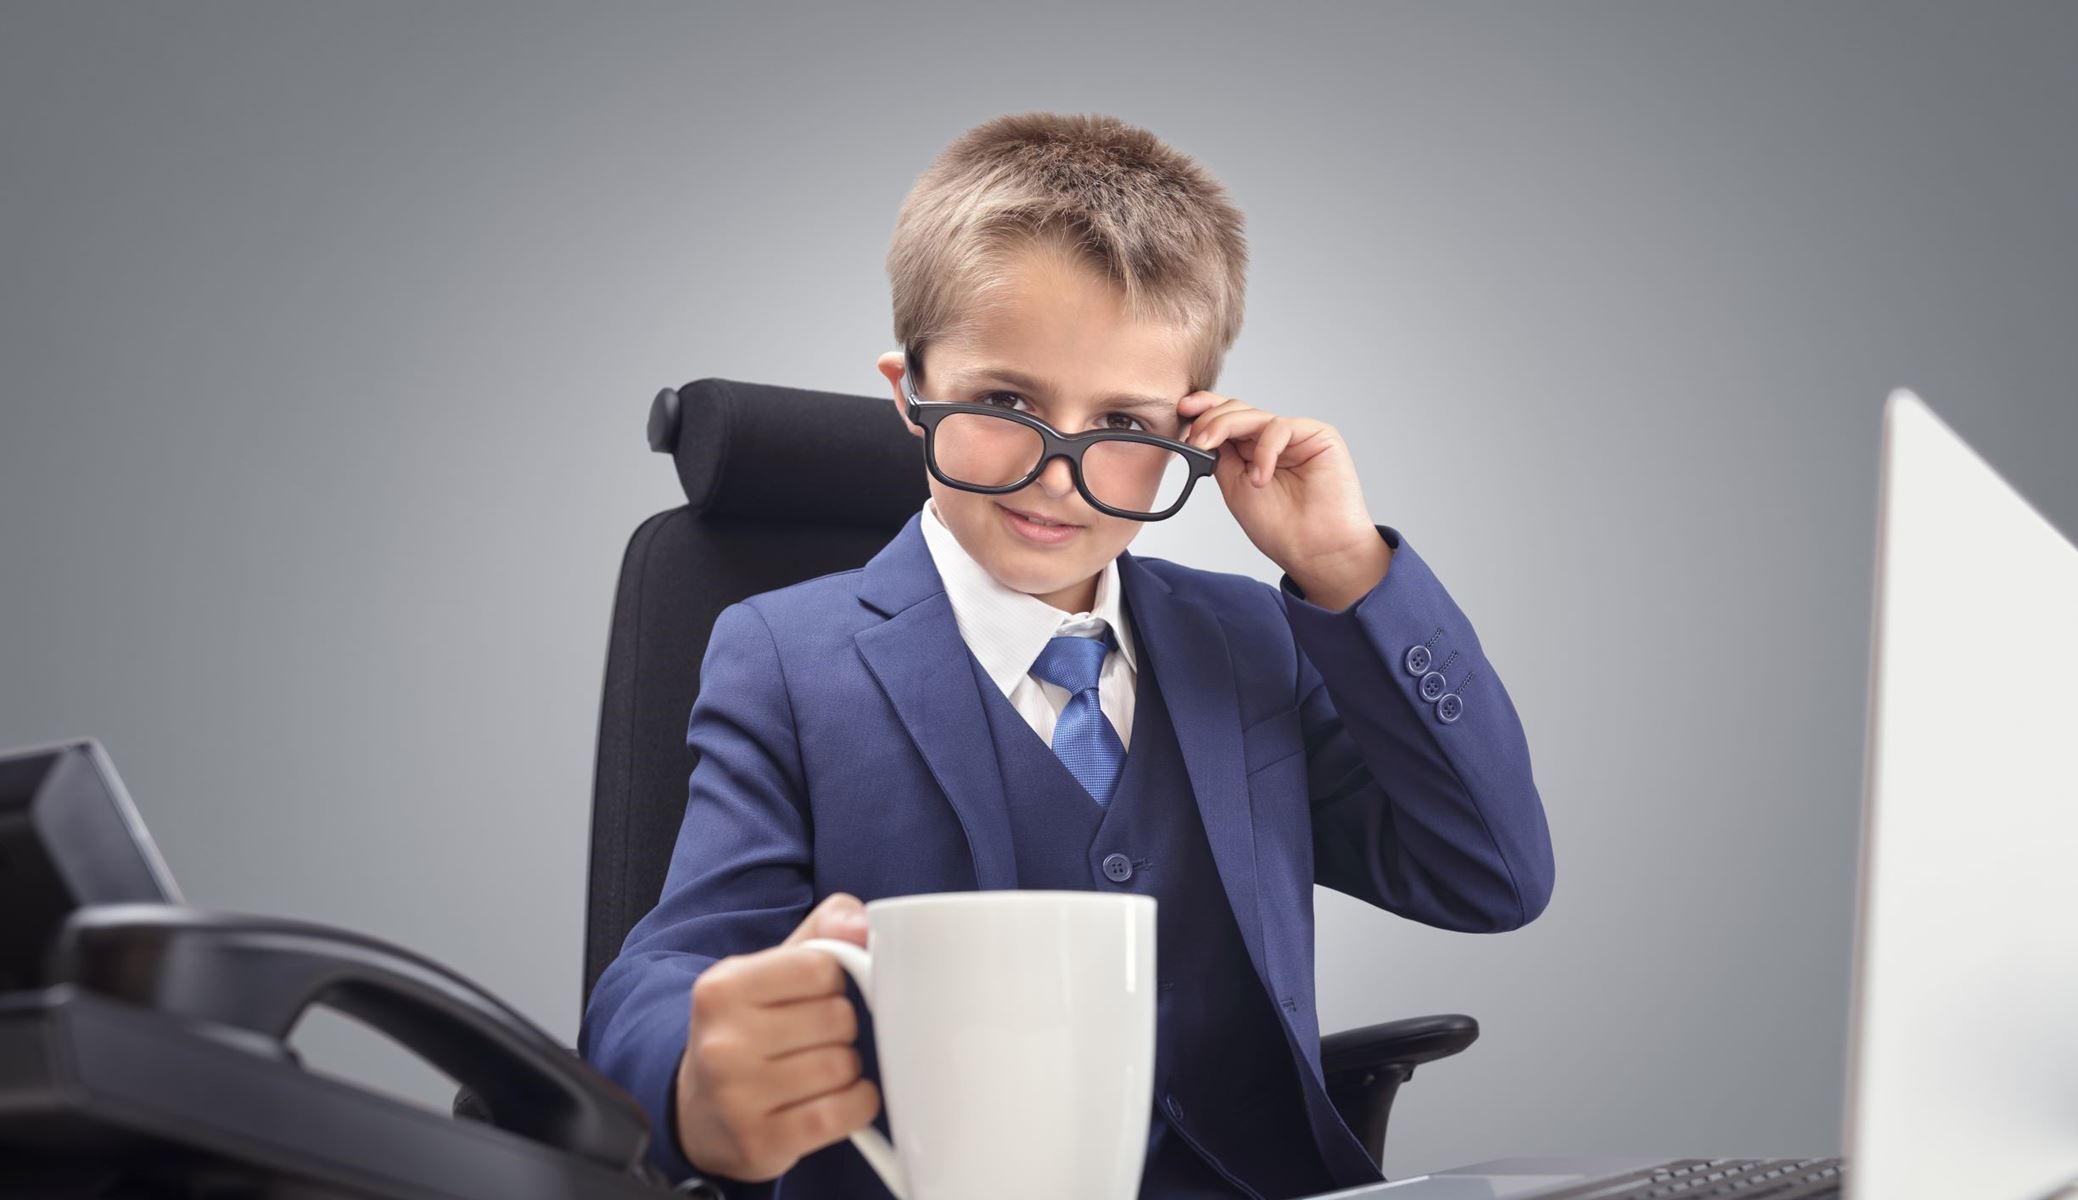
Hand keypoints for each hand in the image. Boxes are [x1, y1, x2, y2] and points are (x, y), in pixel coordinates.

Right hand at [672, 894, 879, 1181]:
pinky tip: (837, 1100)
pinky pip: (845, 1112)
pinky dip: (857, 1104)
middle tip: (814, 1038)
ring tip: (817, 1071)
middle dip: (840, 1028)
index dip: (835, 982)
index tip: (817, 996)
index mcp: (723, 988)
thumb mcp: (770, 969)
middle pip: (838, 1018)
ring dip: (846, 1069)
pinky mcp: (761, 1141)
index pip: (822, 967)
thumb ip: (823, 931)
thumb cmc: (748, 1029)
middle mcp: (723, 1042)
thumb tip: (861, 923)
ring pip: (844, 1066)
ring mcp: (737, 1097)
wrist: (699, 1112)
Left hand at [1177, 391, 1391, 609]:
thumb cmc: (1280, 527)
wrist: (1314, 550)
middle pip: (1237, 409)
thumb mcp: (1235, 487)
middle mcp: (1273, 439)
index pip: (1227, 417)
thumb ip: (1221, 456)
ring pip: (1254, 415)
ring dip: (1229, 431)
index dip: (1205, 408)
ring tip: (1221, 459)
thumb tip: (1199, 430)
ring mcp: (1295, 435)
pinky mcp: (1319, 435)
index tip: (1182, 409)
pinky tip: (1261, 477)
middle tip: (1196, 441)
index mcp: (1252, 449)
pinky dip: (1265, 451)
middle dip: (1210, 419)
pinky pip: (1280, 428)